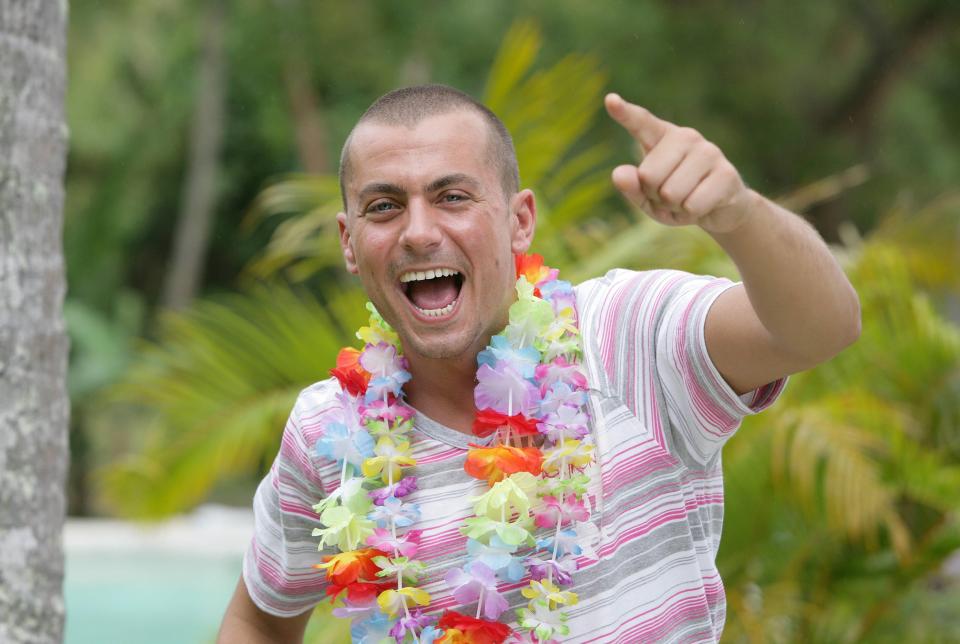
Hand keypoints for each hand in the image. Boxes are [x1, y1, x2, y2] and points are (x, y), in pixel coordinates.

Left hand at [605, 93, 753, 233]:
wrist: (720, 210)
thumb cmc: (677, 199)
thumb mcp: (648, 199)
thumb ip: (632, 187)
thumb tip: (618, 174)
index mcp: (662, 137)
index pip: (641, 122)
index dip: (625, 113)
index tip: (610, 100)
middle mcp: (686, 137)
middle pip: (648, 176)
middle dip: (655, 195)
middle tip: (671, 195)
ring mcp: (709, 151)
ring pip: (670, 193)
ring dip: (675, 206)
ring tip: (687, 198)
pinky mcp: (726, 173)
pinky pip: (692, 205)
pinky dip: (692, 213)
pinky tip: (704, 204)